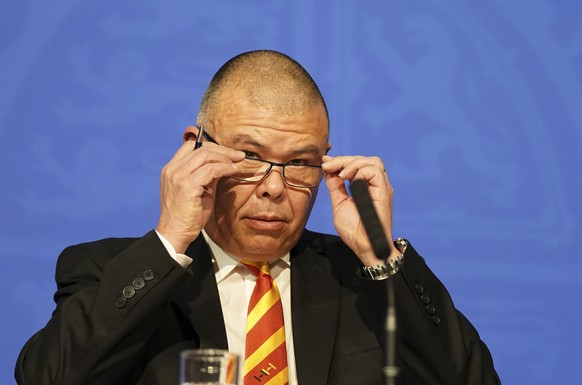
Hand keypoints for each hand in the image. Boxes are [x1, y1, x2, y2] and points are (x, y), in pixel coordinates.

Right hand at [156, 132, 244, 252]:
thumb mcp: (198, 190)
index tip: (227, 152)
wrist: (175, 234)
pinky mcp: (187, 185)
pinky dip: (224, 168)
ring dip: (225, 158)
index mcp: (171, 169)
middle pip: (200, 148)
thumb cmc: (187, 215)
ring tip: (237, 163)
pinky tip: (232, 171)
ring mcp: (178, 176)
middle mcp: (172, 169)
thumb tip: (223, 164)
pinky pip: (210, 169)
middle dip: (222, 150)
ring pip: (205, 155)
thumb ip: (206, 175)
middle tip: (238, 155)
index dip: (211, 146)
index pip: (191, 146)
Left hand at [322, 155, 398, 265]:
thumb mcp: (339, 204)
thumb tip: (329, 170)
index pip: (358, 164)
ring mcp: (381, 188)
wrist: (364, 247)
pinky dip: (358, 170)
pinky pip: (374, 171)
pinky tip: (346, 179)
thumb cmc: (355, 232)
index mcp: (366, 187)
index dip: (341, 161)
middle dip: (343, 160)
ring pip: (372, 161)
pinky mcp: (384, 192)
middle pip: (364, 159)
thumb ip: (335, 187)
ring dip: (351, 163)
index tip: (325, 162)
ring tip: (339, 174)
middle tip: (327, 165)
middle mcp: (376, 186)